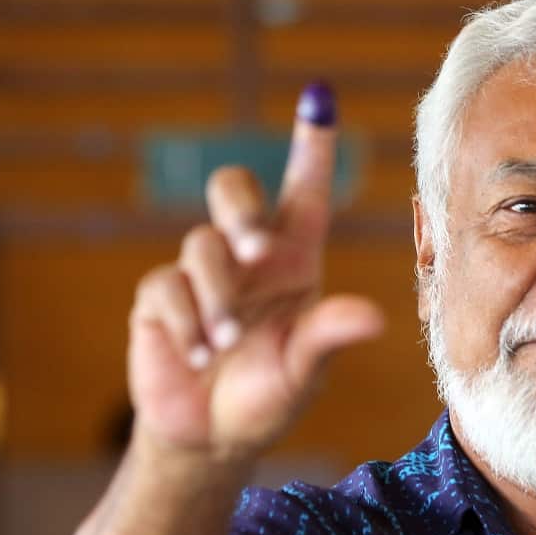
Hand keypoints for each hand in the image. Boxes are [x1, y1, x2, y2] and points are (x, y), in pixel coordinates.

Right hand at [127, 83, 383, 461]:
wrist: (211, 438)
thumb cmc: (268, 398)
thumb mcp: (303, 370)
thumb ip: (328, 336)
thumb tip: (373, 317)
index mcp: (294, 263)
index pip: (304, 193)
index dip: (311, 147)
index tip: (321, 96)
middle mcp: (248, 258)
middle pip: (233, 188)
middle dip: (242, 208)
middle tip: (254, 247)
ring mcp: (202, 274)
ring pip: (201, 246)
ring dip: (216, 297)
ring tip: (224, 344)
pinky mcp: (161, 298)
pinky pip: (167, 288)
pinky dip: (185, 324)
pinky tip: (196, 357)